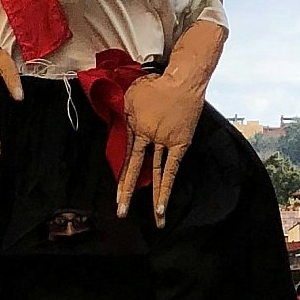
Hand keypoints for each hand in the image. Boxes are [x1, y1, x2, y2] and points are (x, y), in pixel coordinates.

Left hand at [116, 73, 203, 223]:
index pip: (126, 159)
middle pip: (137, 170)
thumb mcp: (129, 97)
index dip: (122, 180)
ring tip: (157, 218)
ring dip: (156, 197)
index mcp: (135, 129)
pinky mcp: (181, 144)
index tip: (117, 197)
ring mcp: (166, 143)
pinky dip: (169, 184)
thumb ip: (123, 115)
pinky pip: (173, 167)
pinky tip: (168, 199)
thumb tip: (119, 127)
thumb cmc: (155, 85)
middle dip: (129, 193)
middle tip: (122, 212)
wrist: (182, 81)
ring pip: (158, 174)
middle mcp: (149, 139)